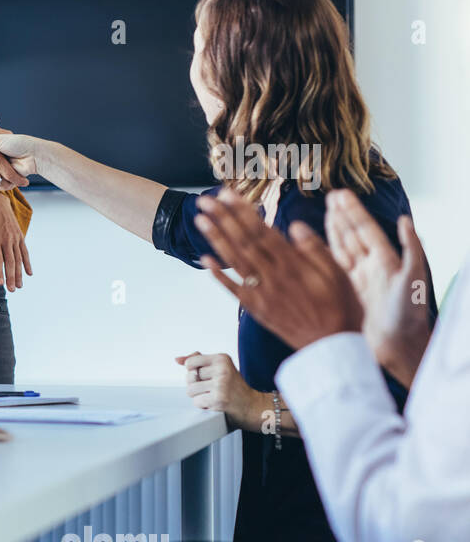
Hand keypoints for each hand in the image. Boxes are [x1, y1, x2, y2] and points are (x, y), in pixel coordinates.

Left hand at [0, 194, 32, 289]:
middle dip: (11, 276)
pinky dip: (27, 263)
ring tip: (19, 286)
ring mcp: (15, 237)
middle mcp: (6, 239)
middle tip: (12, 290)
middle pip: (10, 261)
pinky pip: (25, 251)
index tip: (0, 283)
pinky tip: (29, 273)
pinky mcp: (20, 236)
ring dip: (20, 273)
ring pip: (19, 258)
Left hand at [175, 351, 262, 430]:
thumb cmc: (234, 387)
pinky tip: (215, 403)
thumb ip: (199, 361)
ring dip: (199, 396)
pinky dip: (203, 405)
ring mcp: (220, 384)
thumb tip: (177, 360)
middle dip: (197, 385)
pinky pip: (196, 402)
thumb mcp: (220, 368)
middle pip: (189, 377)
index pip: (190, 362)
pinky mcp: (218, 399)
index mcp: (222, 358)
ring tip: (213, 395)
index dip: (193, 372)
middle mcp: (222, 369)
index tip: (206, 376)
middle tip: (213, 388)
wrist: (253, 406)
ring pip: (190, 390)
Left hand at [194, 187, 362, 348]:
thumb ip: (315, 249)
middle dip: (223, 219)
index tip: (228, 195)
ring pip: (234, 261)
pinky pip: (233, 290)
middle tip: (204, 201)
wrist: (332, 347)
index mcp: (293, 264)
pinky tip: (204, 259)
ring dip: (215, 240)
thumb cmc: (341, 308)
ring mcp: (262, 293)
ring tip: (200, 221)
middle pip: (243, 242)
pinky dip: (217, 275)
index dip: (242, 211)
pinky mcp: (256, 309)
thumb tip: (292, 225)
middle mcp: (273, 276)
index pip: (262, 231)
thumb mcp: (339, 273)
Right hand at [325, 189, 430, 387]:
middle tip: (330, 197)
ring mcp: (358, 280)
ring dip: (334, 231)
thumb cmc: (408, 315)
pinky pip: (333, 270)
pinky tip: (314, 247)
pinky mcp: (347, 294)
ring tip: (325, 214)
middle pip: (353, 235)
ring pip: (342, 249)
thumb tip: (405, 220)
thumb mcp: (413, 279)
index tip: (340, 195)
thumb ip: (411, 249)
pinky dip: (324, 256)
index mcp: (385, 261)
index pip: (365, 230)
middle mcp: (371, 267)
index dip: (353, 212)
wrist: (398, 346)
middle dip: (342, 216)